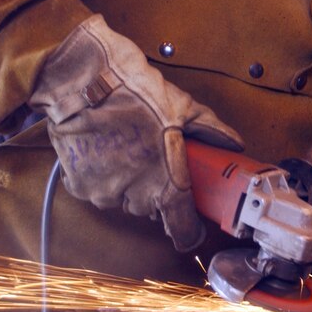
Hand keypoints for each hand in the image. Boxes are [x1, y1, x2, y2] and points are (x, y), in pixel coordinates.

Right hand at [29, 14, 242, 251]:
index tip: (193, 227)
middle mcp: (135, 196)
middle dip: (156, 188)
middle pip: (152, 207)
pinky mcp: (78, 184)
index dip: (190, 230)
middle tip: (156, 158)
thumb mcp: (182, 107)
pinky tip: (105, 147)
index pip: (182, 229)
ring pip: (124, 197)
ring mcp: (104, 192)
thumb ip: (210, 130)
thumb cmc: (135, 93)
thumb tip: (233, 142)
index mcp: (166, 183)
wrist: (83, 81)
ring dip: (128, 181)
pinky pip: (97, 188)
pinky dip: (102, 174)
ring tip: (128, 145)